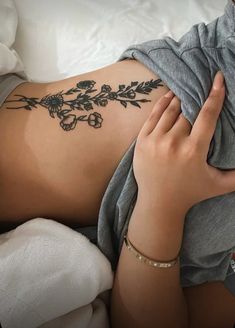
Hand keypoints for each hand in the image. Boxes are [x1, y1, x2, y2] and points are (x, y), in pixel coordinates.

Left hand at [133, 71, 233, 213]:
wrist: (158, 203)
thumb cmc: (190, 193)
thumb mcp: (218, 185)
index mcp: (194, 151)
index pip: (207, 115)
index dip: (215, 95)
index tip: (218, 78)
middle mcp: (173, 143)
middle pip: (187, 112)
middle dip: (194, 100)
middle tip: (199, 88)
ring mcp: (155, 141)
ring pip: (170, 111)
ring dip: (179, 99)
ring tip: (185, 91)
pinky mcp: (141, 142)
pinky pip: (153, 116)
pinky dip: (162, 104)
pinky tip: (169, 96)